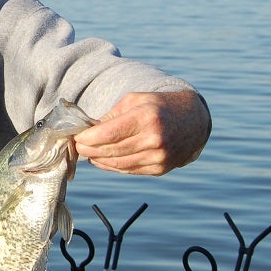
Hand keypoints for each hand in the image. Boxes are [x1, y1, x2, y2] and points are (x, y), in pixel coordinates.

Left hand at [74, 90, 209, 175]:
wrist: (193, 120)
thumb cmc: (159, 106)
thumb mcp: (135, 100)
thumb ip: (111, 115)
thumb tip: (88, 130)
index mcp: (146, 117)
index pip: (109, 133)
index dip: (89, 138)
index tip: (77, 137)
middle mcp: (154, 139)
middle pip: (111, 150)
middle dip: (90, 150)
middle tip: (78, 147)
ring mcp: (159, 157)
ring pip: (119, 164)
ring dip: (99, 160)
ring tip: (87, 154)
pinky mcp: (161, 168)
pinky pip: (129, 170)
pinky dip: (112, 167)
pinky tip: (102, 161)